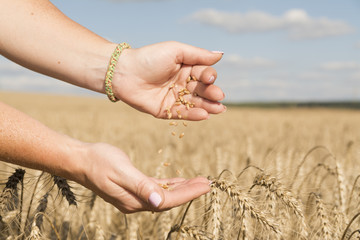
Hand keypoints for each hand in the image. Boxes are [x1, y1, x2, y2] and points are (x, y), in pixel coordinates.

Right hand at [78, 142, 209, 212]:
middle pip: (168, 200)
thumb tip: (159, 202)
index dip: (188, 194)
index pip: (167, 201)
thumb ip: (141, 186)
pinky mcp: (133, 188)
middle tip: (208, 183)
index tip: (205, 186)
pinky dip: (169, 185)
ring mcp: (134, 196)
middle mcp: (136, 202)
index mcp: (134, 200)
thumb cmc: (99, 162)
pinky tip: (178, 181)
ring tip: (199, 182)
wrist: (80, 160)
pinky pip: (156, 188)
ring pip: (164, 195)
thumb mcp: (121, 171)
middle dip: (189, 191)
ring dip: (182, 188)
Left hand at [113, 41, 225, 119]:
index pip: (203, 74)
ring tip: (219, 109)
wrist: (124, 72)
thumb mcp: (175, 51)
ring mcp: (173, 98)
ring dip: (207, 106)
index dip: (209, 77)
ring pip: (194, 104)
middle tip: (219, 97)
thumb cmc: (149, 57)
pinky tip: (204, 115)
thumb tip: (220, 55)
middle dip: (211, 94)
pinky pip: (181, 114)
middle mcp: (182, 84)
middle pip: (201, 90)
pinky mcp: (164, 111)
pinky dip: (193, 115)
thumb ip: (197, 55)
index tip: (210, 78)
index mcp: (185, 69)